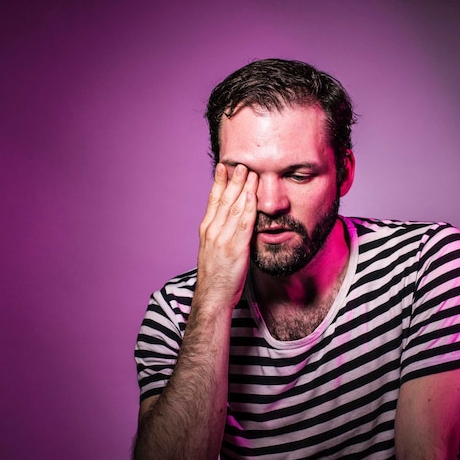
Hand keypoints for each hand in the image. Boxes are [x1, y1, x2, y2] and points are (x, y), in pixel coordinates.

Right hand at [195, 163, 257, 308]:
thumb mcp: (213, 250)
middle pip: (224, 199)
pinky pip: (244, 223)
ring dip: (243, 188)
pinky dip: (249, 207)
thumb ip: (221, 233)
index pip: (213, 200)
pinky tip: (253, 195)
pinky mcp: (235, 248)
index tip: (223, 167)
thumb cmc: (216, 276)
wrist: (213, 296)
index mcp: (206, 230)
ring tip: (249, 172)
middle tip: (240, 163)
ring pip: (234, 207)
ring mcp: (223, 238)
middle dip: (233, 180)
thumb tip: (232, 221)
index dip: (218, 182)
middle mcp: (213, 231)